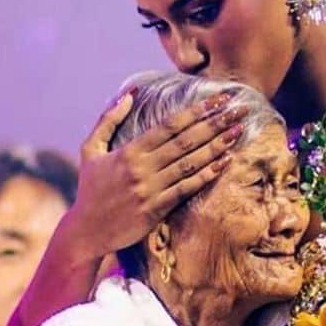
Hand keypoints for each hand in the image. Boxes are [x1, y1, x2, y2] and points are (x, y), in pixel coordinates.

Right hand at [67, 88, 245, 259]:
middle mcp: (142, 169)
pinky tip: (225, 162)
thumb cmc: (90, 189)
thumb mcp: (90, 149)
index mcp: (129, 151)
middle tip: (239, 109)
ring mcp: (151, 190)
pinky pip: (187, 189)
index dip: (196, 111)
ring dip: (217, 146)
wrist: (86, 231)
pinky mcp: (157, 210)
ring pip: (190, 164)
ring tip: (238, 131)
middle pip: (185, 141)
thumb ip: (108, 119)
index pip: (169, 126)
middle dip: (215, 123)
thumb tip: (130, 94)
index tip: (218, 99)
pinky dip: (207, 175)